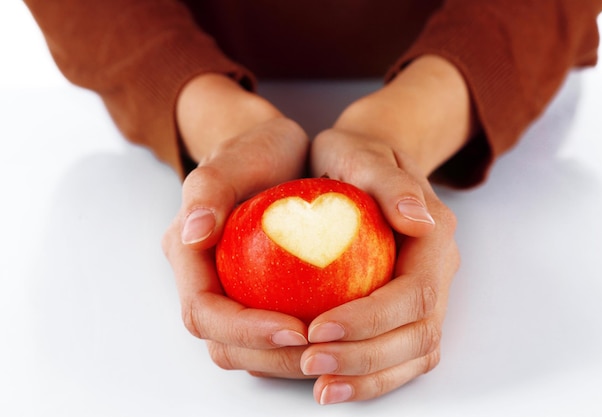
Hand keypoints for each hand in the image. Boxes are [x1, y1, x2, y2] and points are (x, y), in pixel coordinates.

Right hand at [162, 74, 312, 376]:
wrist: (271, 149)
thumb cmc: (254, 148)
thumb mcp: (236, 157)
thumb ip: (208, 189)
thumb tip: (194, 233)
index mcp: (188, 254)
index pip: (205, 311)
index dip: (246, 331)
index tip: (296, 329)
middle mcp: (203, 279)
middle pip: (224, 342)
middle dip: (271, 356)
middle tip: (323, 349)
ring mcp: (227, 289)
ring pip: (246, 348)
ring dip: (285, 360)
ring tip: (331, 349)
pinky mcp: (253, 293)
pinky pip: (270, 331)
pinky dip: (297, 343)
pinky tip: (333, 336)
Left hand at [290, 55, 471, 403]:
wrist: (365, 165)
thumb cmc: (354, 157)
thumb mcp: (361, 154)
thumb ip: (389, 182)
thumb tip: (419, 219)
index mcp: (433, 238)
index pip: (414, 293)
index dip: (370, 320)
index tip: (319, 329)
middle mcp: (436, 272)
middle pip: (418, 334)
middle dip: (365, 357)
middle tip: (310, 363)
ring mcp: (426, 295)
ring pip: (413, 354)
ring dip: (369, 377)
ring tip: (321, 386)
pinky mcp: (405, 312)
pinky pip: (399, 356)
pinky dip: (370, 377)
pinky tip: (331, 383)